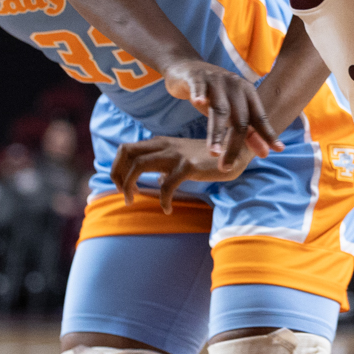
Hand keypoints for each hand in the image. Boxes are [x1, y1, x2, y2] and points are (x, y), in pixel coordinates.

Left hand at [111, 136, 250, 212]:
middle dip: (116, 174)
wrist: (237, 151)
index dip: (117, 167)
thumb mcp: (184, 159)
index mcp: (160, 143)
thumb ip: (169, 167)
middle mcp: (164, 145)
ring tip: (133, 201)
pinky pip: (166, 186)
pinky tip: (168, 209)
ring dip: (129, 185)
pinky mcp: (189, 167)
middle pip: (125, 152)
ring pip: (138, 165)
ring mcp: (176, 155)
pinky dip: (163, 201)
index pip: (126, 149)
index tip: (122, 185)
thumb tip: (159, 182)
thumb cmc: (210, 158)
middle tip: (123, 194)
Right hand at [163, 60, 278, 164]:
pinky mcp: (196, 77)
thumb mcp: (232, 112)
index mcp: (248, 93)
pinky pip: (199, 86)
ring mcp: (216, 80)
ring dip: (216, 132)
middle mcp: (235, 85)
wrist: (188, 68)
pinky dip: (199, 94)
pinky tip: (197, 102)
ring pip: (219, 109)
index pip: (260, 118)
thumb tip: (266, 153)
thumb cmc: (214, 94)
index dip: (267, 134)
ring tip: (214, 152)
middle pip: (239, 119)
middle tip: (226, 167)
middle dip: (234, 145)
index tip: (277, 150)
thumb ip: (249, 132)